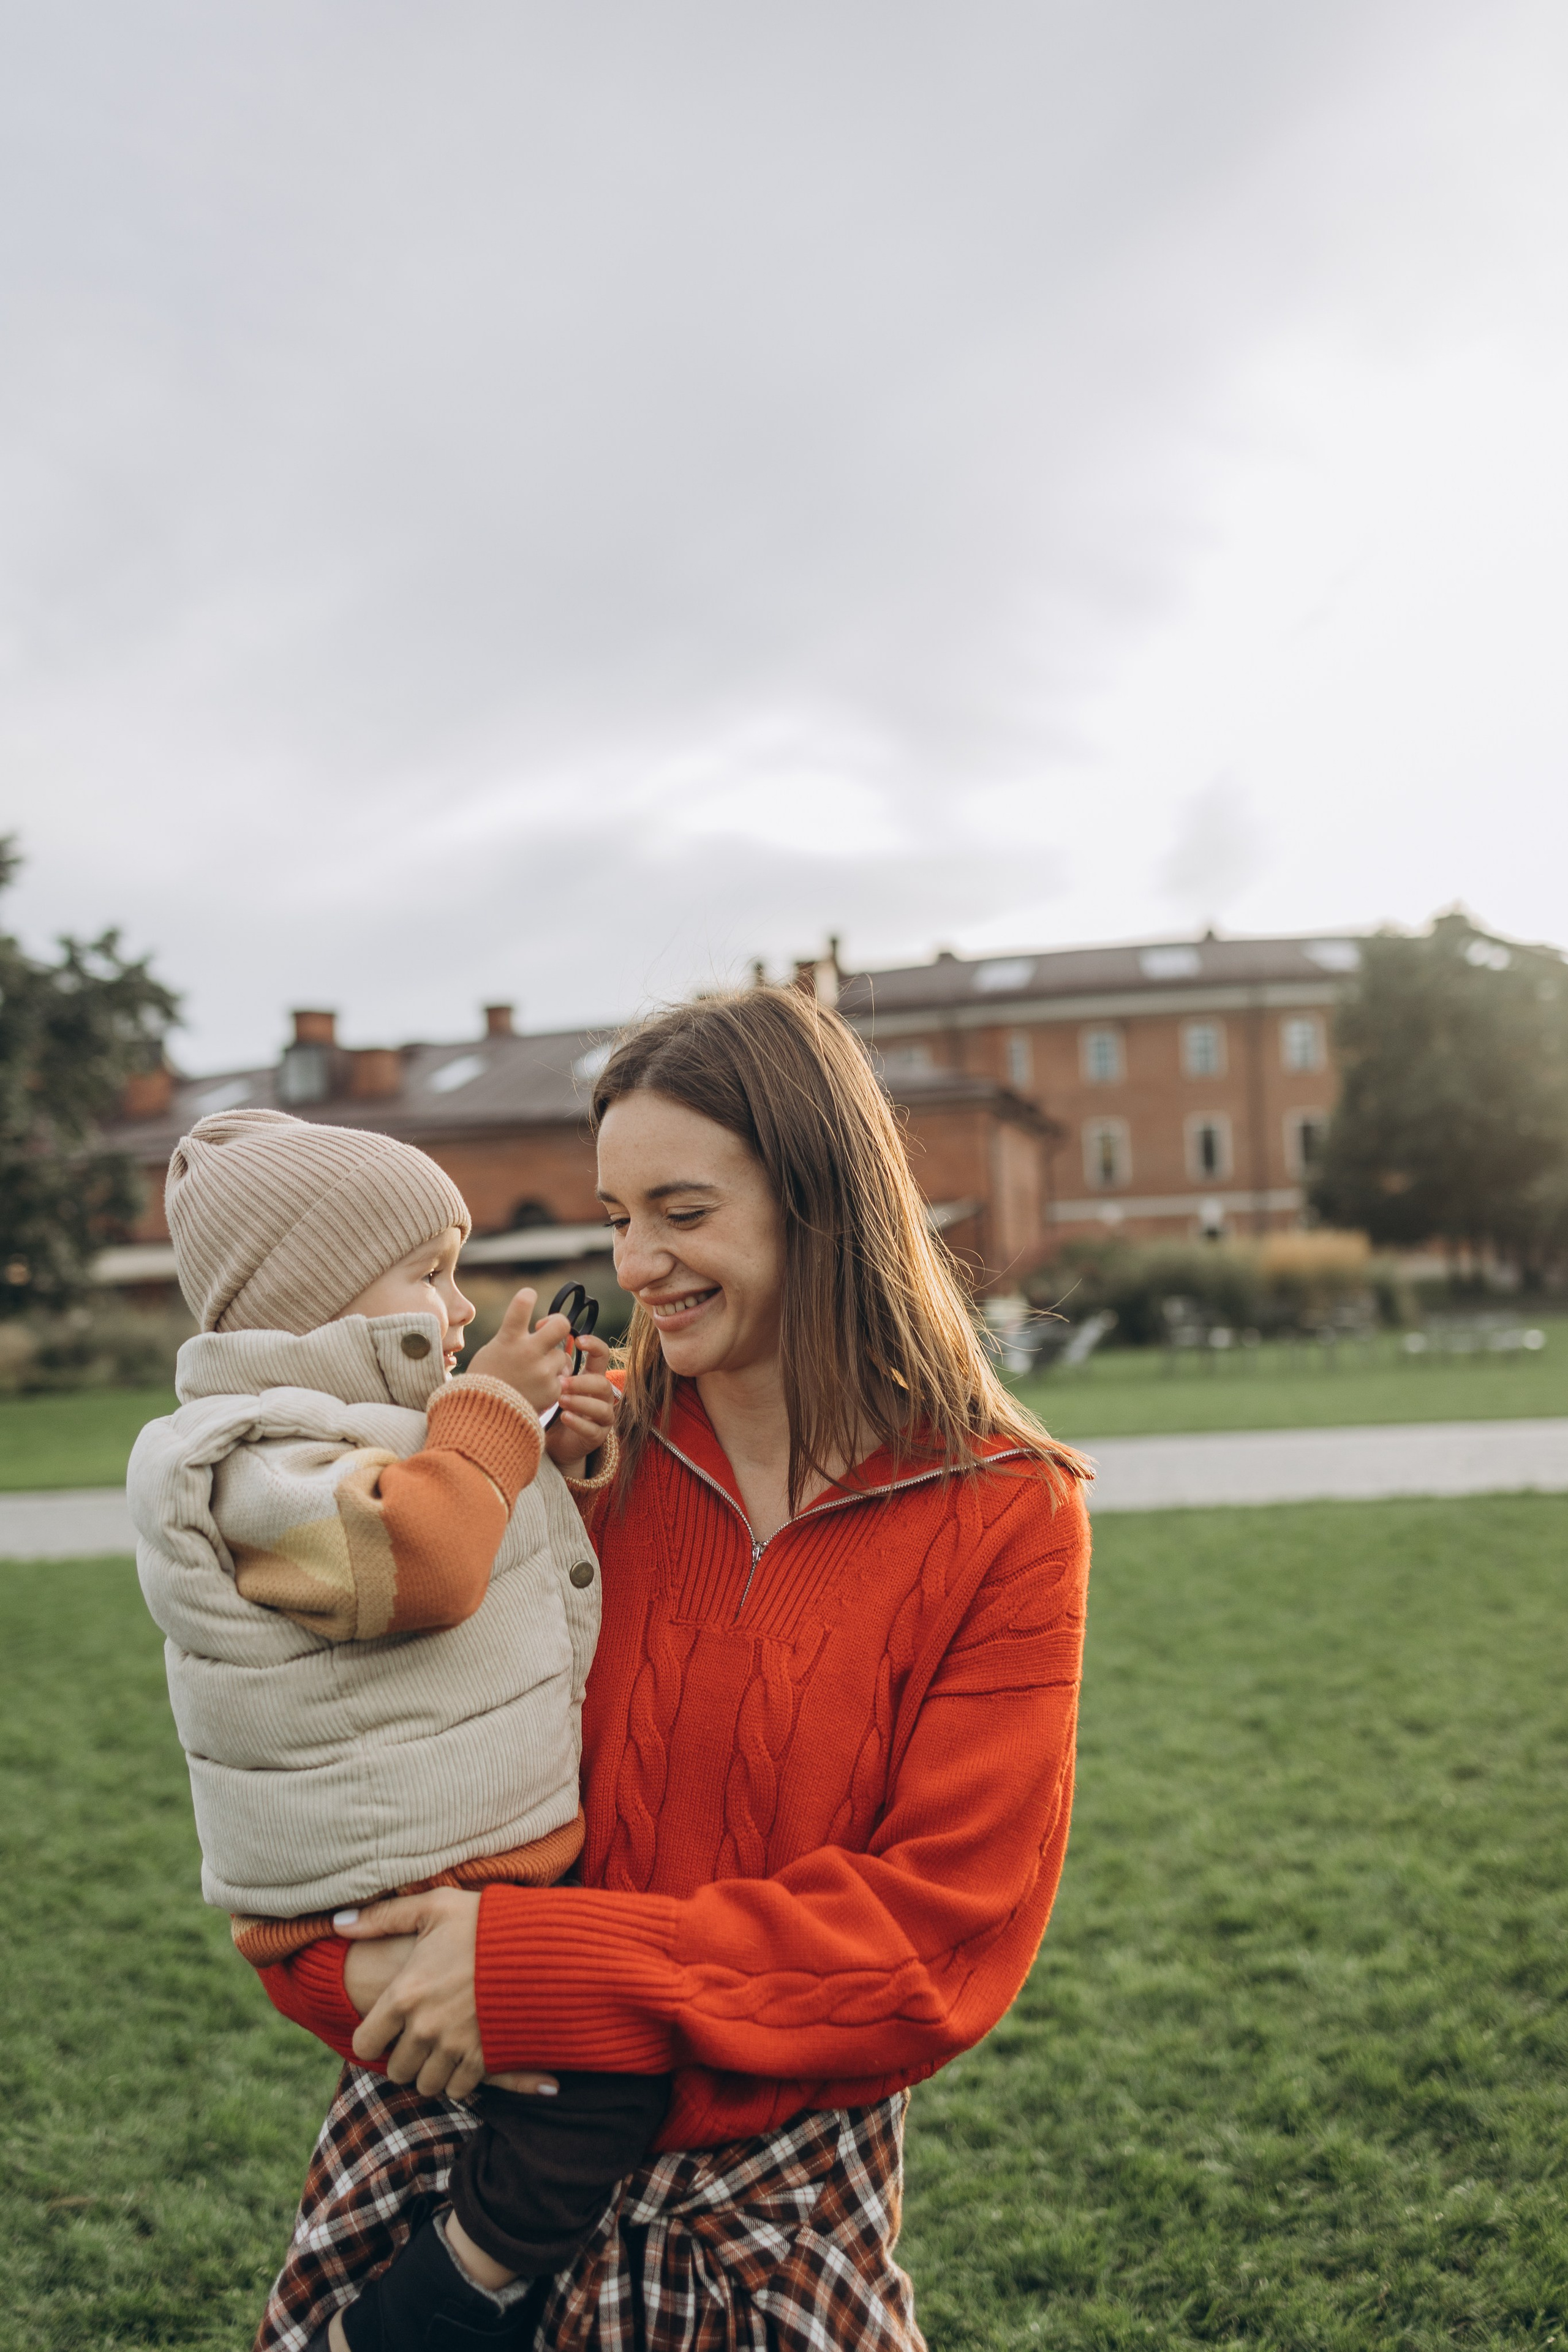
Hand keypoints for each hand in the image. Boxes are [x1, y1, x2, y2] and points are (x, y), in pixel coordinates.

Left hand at [337, 1889, 489, 2100]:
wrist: (541, 1944)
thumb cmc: (483, 1921)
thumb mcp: (433, 1907)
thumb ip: (382, 1917)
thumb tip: (338, 1922)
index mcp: (404, 1994)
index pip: (365, 2043)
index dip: (372, 2037)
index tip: (384, 2028)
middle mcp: (424, 2028)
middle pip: (396, 2069)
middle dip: (403, 2055)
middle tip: (418, 2034)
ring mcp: (455, 2047)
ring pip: (425, 2084)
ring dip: (429, 2070)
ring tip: (440, 2047)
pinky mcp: (485, 2058)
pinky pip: (458, 2089)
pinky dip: (457, 2078)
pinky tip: (464, 2055)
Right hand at [467, 1287, 573, 1420]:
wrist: (484, 1419)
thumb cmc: (486, 1380)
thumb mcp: (493, 1352)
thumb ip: (515, 1338)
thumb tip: (541, 1328)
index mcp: (508, 1339)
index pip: (522, 1305)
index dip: (527, 1296)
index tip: (529, 1295)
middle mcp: (528, 1352)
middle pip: (561, 1325)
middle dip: (558, 1323)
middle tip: (550, 1329)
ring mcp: (542, 1372)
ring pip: (561, 1355)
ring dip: (551, 1361)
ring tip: (533, 1373)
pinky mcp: (552, 1390)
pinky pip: (560, 1377)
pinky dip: (551, 1382)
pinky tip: (535, 1389)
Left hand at [544, 1333, 617, 1474]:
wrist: (553, 1441)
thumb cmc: (551, 1406)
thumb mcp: (550, 1381)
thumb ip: (549, 1361)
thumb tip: (537, 1329)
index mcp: (591, 1377)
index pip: (601, 1355)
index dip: (594, 1345)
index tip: (578, 1340)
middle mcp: (601, 1395)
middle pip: (602, 1382)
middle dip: (582, 1381)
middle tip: (561, 1382)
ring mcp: (602, 1417)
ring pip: (601, 1406)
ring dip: (581, 1402)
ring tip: (561, 1400)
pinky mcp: (596, 1436)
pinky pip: (593, 1429)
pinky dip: (579, 1422)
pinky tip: (564, 1417)